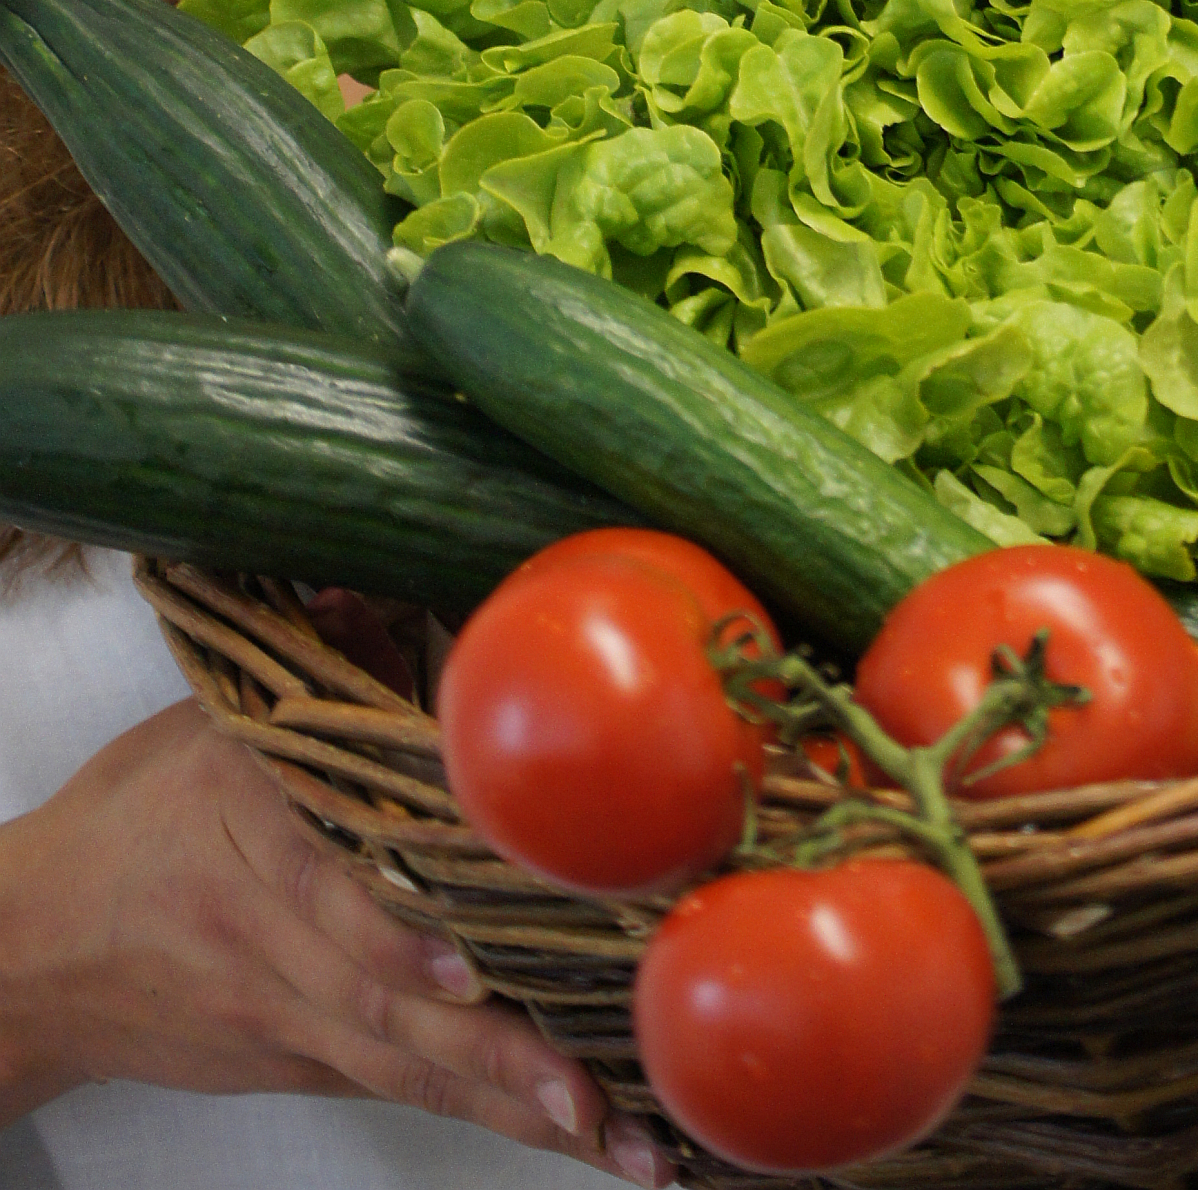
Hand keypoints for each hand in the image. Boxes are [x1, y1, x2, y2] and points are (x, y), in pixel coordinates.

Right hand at [0, 700, 671, 1180]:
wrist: (33, 952)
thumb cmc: (135, 819)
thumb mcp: (204, 725)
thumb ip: (310, 666)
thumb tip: (373, 592)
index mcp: (247, 827)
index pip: (324, 884)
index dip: (395, 936)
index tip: (473, 967)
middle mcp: (270, 932)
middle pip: (385, 1001)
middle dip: (494, 1053)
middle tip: (591, 1090)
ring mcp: (285, 1010)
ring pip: (403, 1063)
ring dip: (510, 1104)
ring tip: (608, 1135)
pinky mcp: (296, 1058)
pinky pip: (397, 1084)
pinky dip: (482, 1111)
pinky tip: (562, 1131)